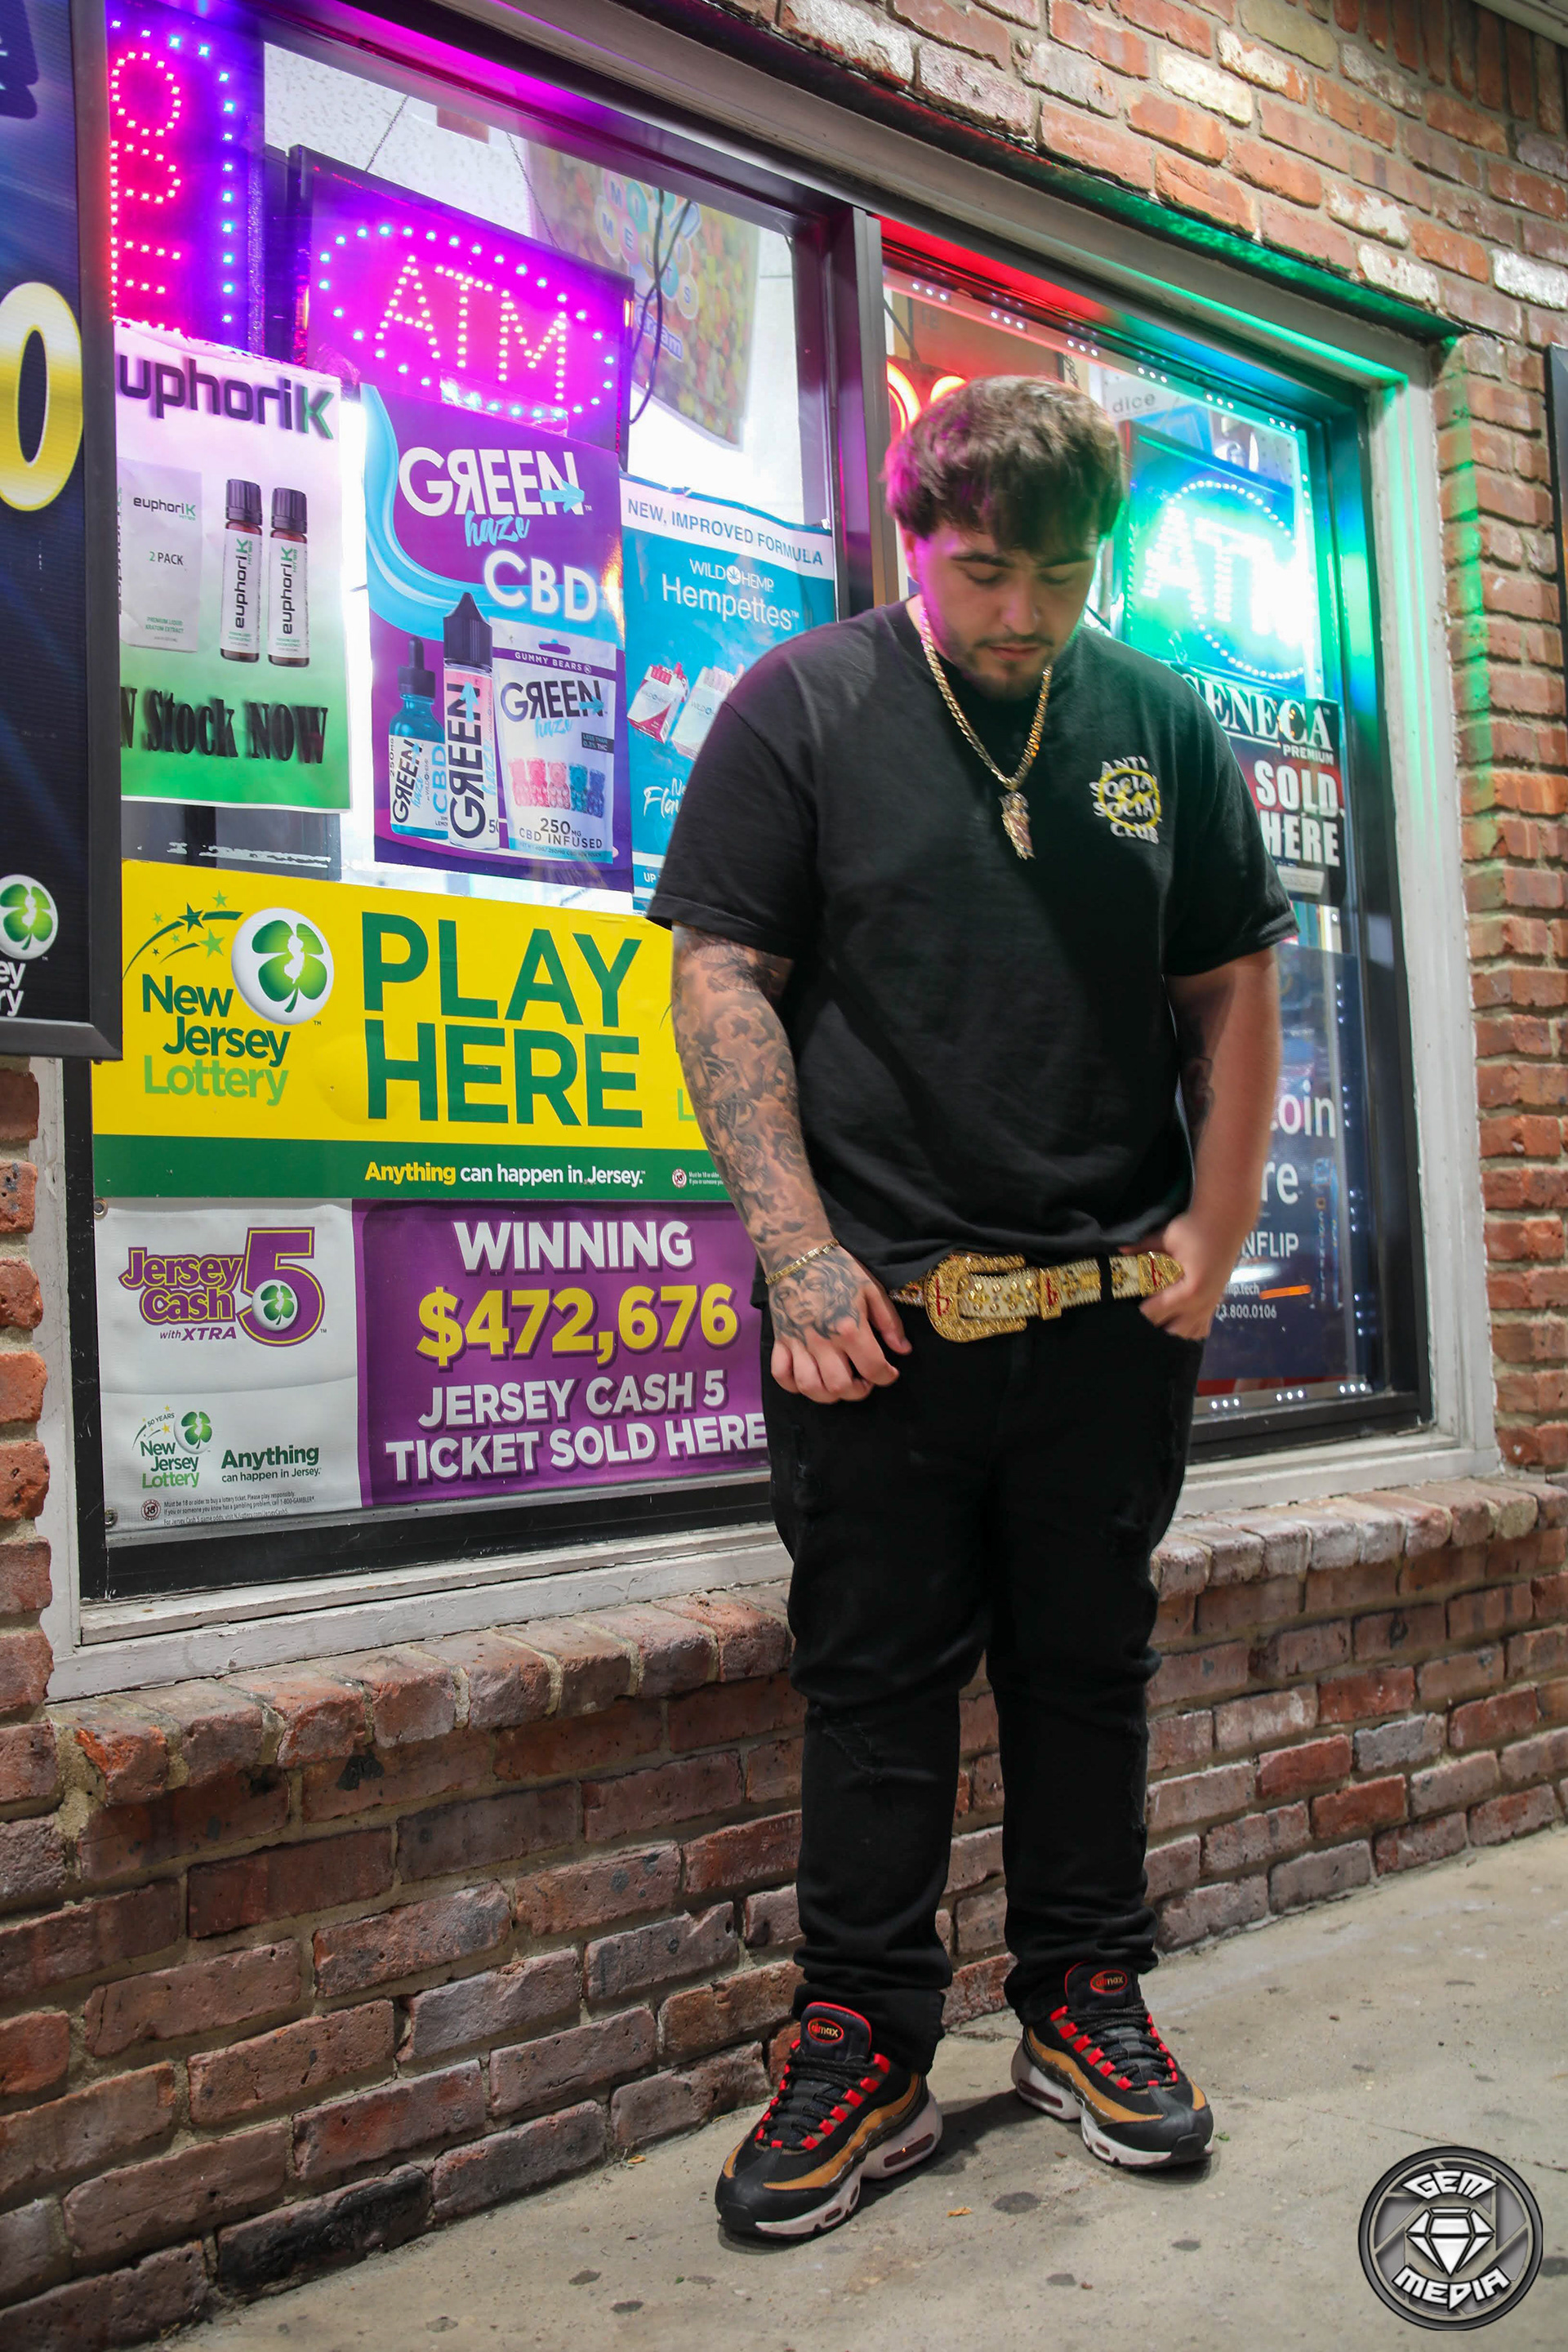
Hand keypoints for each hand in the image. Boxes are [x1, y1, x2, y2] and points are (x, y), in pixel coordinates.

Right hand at [768, 1244, 910, 1402]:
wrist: (797, 1253)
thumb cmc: (839, 1269)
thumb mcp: (872, 1290)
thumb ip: (890, 1323)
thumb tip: (903, 1350)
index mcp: (849, 1327)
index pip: (873, 1368)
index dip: (887, 1377)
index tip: (890, 1372)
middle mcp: (822, 1341)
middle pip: (840, 1387)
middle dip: (858, 1391)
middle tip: (865, 1380)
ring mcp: (798, 1343)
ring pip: (810, 1387)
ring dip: (828, 1394)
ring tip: (840, 1383)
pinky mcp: (780, 1340)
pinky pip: (781, 1374)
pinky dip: (793, 1385)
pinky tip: (809, 1378)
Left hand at [1133, 1212, 1236, 1340]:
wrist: (1226, 1222)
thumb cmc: (1196, 1228)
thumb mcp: (1167, 1236)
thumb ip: (1142, 1248)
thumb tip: (1120, 1251)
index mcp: (1189, 1291)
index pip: (1155, 1312)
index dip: (1137, 1314)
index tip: (1123, 1312)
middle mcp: (1201, 1305)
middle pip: (1171, 1332)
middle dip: (1152, 1328)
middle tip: (1136, 1317)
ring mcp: (1210, 1306)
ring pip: (1187, 1334)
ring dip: (1170, 1330)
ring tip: (1153, 1321)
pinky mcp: (1214, 1303)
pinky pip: (1201, 1329)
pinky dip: (1187, 1330)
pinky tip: (1174, 1323)